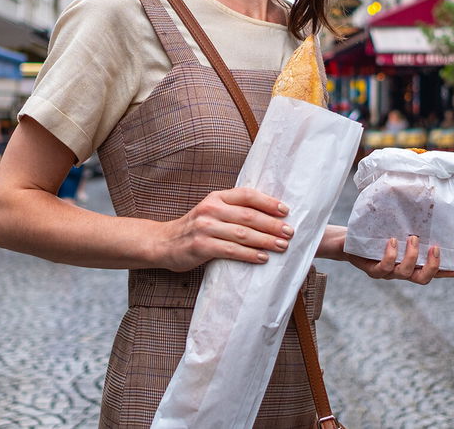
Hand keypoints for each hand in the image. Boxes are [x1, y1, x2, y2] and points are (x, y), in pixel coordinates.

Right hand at [158, 187, 293, 272]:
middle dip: (272, 224)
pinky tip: (262, 258)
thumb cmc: (195, 228)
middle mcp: (211, 209)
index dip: (268, 202)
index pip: (247, 195)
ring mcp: (205, 227)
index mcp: (216, 197)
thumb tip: (268, 215)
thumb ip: (233, 210)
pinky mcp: (201, 246)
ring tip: (282, 246)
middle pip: (248, 215)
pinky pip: (231, 250)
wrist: (163, 242)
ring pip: (242, 234)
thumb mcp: (211, 211)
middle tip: (290, 232)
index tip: (286, 211)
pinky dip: (249, 254)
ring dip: (265, 240)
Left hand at [345, 236, 453, 284]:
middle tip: (434, 247)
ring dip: (411, 255)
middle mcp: (401, 271)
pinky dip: (391, 254)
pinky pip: (384, 267)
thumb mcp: (394, 229)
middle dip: (432, 265)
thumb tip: (426, 209)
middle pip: (423, 279)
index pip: (433, 271)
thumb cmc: (374, 234)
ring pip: (405, 273)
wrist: (347, 241)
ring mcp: (387, 273)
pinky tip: (391, 241)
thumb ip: (410, 226)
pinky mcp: (371, 269)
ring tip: (411, 238)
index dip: (448, 272)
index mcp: (410, 264)